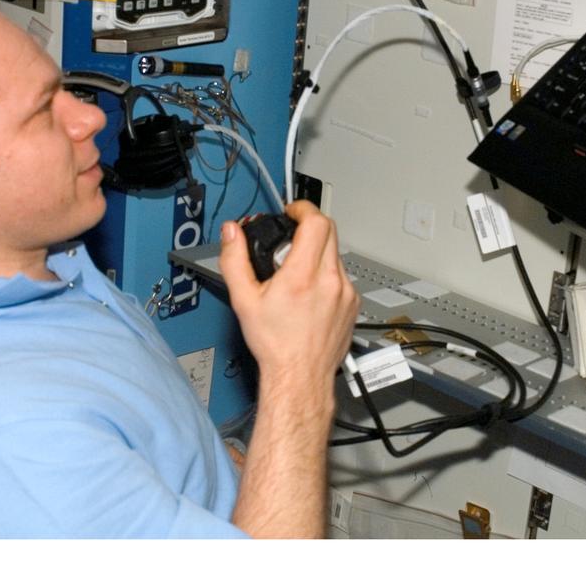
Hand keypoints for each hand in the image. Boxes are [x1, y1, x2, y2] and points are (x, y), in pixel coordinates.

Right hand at [219, 201, 357, 399]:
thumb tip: (232, 233)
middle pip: (329, 231)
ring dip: (318, 252)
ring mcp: (346, 292)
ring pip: (336, 254)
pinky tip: (312, 292)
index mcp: (302, 276)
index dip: (303, 209)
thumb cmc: (275, 345)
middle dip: (309, 227)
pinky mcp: (353, 304)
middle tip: (291, 237)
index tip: (292, 212)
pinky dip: (327, 274)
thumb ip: (234, 260)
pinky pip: (342, 276)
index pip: (316, 222)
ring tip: (297, 272)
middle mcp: (330, 281)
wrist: (300, 376)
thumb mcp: (244, 301)